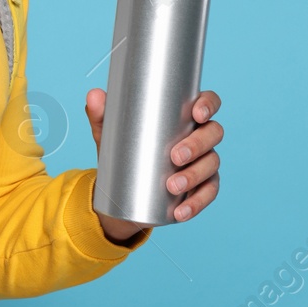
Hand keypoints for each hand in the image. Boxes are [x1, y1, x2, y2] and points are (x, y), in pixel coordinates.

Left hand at [85, 88, 222, 234]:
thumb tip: (93, 95)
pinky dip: (197, 203)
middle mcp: (199, 136)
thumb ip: (102, 114)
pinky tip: (181, 211)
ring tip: (172, 186)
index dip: (208, 104)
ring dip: (195, 175)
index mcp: (183, 115)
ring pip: (211, 163)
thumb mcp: (110, 133)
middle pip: (213, 133)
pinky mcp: (202, 187)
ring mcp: (204, 162)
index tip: (196, 113)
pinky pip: (207, 193)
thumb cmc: (124, 148)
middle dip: (197, 144)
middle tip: (174, 157)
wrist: (122, 190)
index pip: (208, 103)